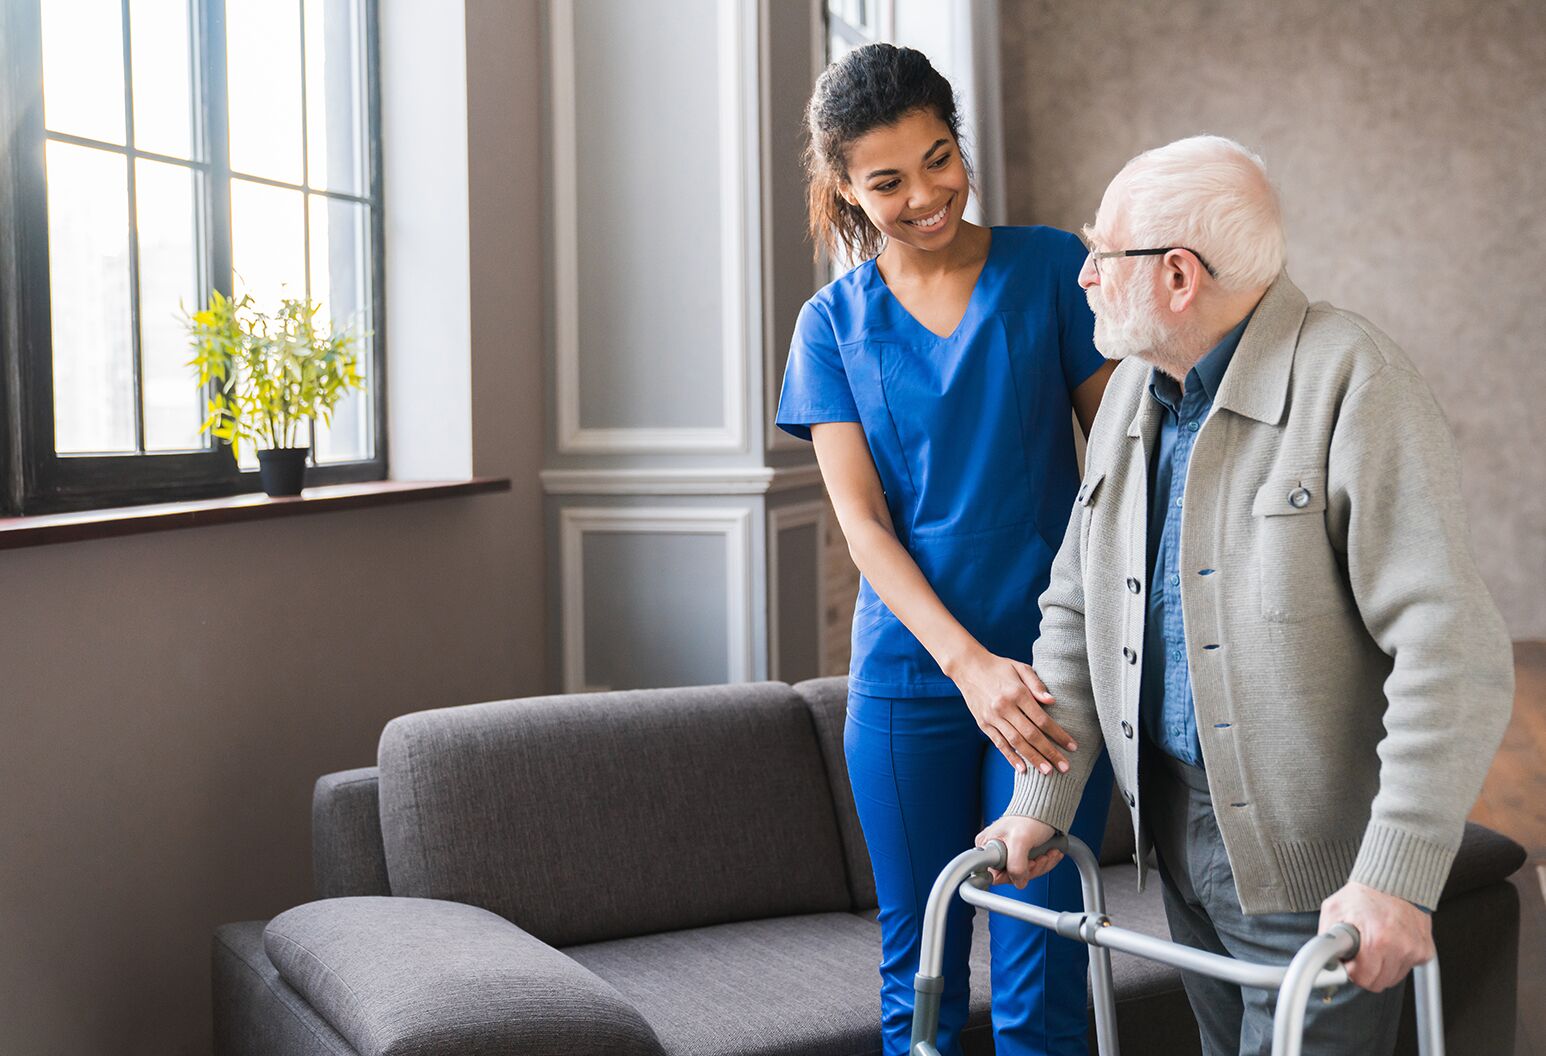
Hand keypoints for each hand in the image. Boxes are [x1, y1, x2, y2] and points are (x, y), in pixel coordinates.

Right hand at [952, 652, 1075, 773]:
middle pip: (1031, 734)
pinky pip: (999, 744)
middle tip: (1064, 767)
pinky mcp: (983, 724)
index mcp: (1017, 693)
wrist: (968, 667)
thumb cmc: (999, 666)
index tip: (1072, 746)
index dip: (1059, 734)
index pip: (1042, 719)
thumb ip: (1037, 684)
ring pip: (1016, 742)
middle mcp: (1005, 707)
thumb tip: (1052, 701)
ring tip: (1048, 772)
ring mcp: (993, 717)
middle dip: (1049, 752)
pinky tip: (1022, 769)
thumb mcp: (1020, 668)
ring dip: (1033, 758)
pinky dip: (1011, 757)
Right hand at [976, 815, 1061, 887]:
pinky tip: (1050, 852)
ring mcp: (1009, 853)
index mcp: (987, 846)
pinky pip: (1033, 868)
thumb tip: (1018, 882)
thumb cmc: (1031, 817)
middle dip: (1032, 868)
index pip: (994, 875)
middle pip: (1012, 876)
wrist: (1046, 808)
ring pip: (1025, 873)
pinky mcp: (1022, 855)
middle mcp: (995, 851)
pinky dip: (1045, 862)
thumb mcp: (1020, 840)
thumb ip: (1015, 865)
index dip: (1013, 875)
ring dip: (1042, 865)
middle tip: (1040, 857)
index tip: (1027, 865)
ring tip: (1048, 853)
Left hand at [1318, 882, 1434, 991]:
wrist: (1394, 880)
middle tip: (1360, 952)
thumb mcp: (1334, 910)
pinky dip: (1397, 959)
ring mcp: (1415, 950)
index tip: (1349, 962)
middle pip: (1380, 983)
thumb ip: (1326, 938)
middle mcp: (1400, 947)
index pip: (1364, 979)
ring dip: (1382, 967)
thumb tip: (1322, 960)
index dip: (1352, 972)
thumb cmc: (1365, 894)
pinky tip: (1390, 942)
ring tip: (1375, 944)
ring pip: (1394, 978)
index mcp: (1378, 940)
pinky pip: (1407, 968)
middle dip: (1366, 971)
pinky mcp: (1425, 951)